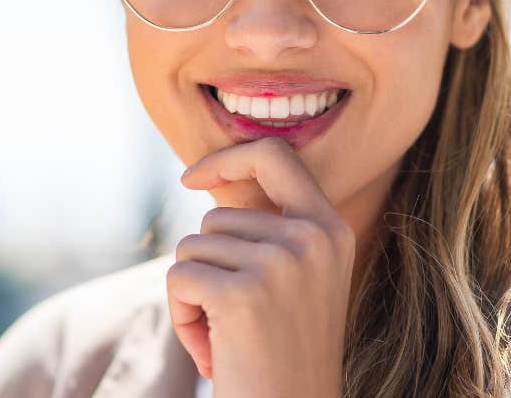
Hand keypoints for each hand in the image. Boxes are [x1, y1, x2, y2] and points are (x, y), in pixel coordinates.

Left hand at [168, 137, 355, 397]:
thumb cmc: (282, 355)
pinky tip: (213, 351)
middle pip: (215, 217)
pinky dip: (182, 316)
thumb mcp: (297, 279)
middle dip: (207, 267)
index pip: (275, 155)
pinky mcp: (243, 295)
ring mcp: (281, 264)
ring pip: (192, 248)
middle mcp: (312, 238)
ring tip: (228, 337)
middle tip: (235, 320)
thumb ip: (272, 229)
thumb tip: (217, 179)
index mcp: (331, 228)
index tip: (191, 178)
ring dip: (193, 297)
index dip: (227, 158)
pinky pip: (178, 279)